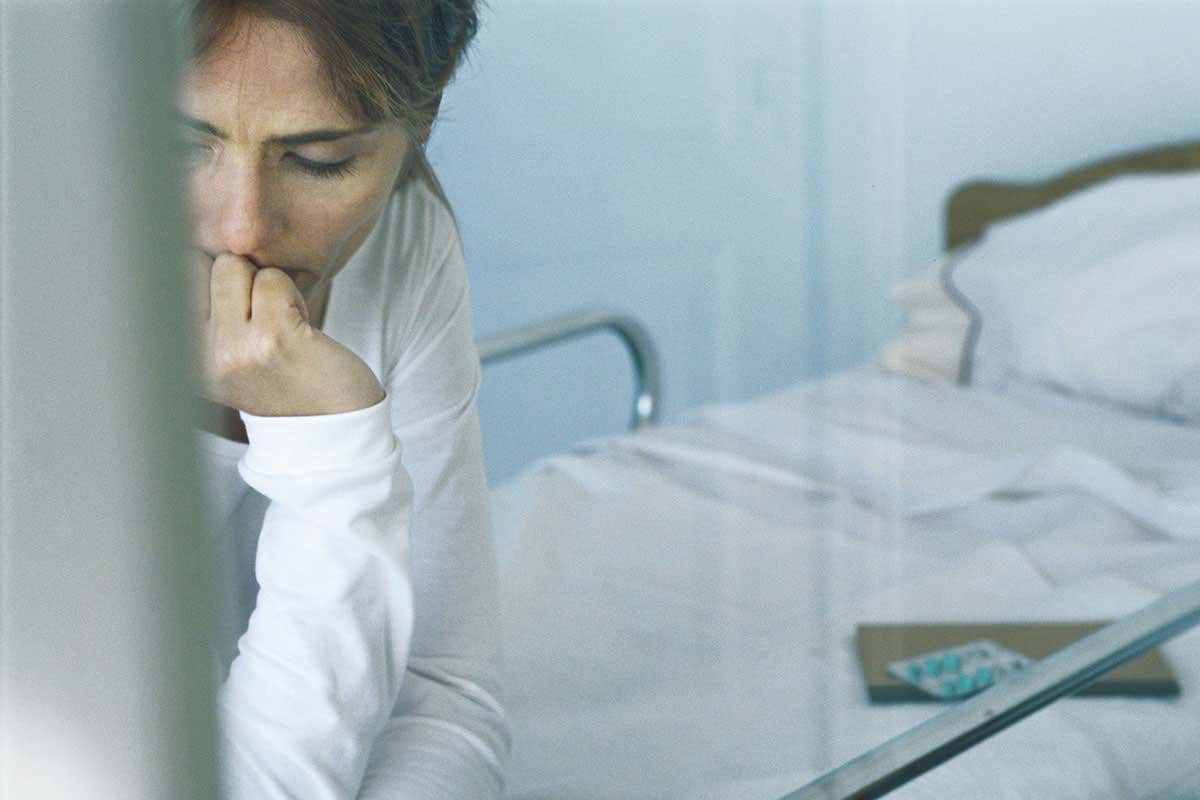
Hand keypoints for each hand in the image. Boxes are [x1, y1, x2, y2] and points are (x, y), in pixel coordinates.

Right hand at [188, 250, 383, 416]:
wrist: (336, 433)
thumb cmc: (291, 389)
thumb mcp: (232, 361)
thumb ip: (211, 319)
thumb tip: (191, 252)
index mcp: (185, 361)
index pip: (170, 282)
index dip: (210, 278)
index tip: (241, 307)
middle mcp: (201, 357)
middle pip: (201, 266)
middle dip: (241, 277)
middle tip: (267, 315)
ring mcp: (234, 348)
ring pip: (237, 266)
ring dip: (270, 284)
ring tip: (286, 324)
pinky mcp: (272, 338)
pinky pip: (274, 279)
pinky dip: (294, 295)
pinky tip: (303, 331)